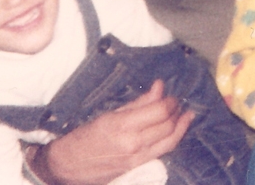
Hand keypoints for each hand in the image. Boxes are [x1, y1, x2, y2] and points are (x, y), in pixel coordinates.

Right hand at [40, 80, 193, 184]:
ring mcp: (137, 158)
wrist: (67, 166)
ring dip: (181, 126)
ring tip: (187, 115)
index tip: (171, 95)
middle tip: (177, 102)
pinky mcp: (138, 167)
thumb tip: (159, 87)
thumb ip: (138, 102)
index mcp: (122, 126)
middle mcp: (132, 143)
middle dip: (176, 111)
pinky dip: (173, 139)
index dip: (170, 101)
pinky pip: (162, 152)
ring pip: (170, 141)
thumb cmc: (83, 137)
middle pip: (167, 125)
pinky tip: (177, 131)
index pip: (159, 111)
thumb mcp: (109, 114)